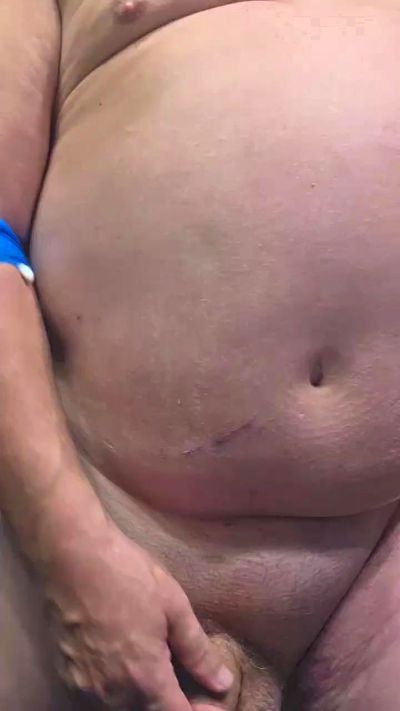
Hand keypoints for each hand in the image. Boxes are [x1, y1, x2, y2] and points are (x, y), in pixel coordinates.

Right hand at [43, 521, 232, 709]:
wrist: (72, 556)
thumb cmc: (128, 574)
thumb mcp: (174, 606)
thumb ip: (198, 652)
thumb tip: (221, 683)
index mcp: (145, 679)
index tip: (210, 699)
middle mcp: (112, 694)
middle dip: (172, 706)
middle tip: (189, 686)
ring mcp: (85, 688)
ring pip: (122, 710)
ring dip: (143, 701)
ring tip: (159, 674)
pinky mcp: (66, 676)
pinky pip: (97, 700)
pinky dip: (117, 694)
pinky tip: (127, 667)